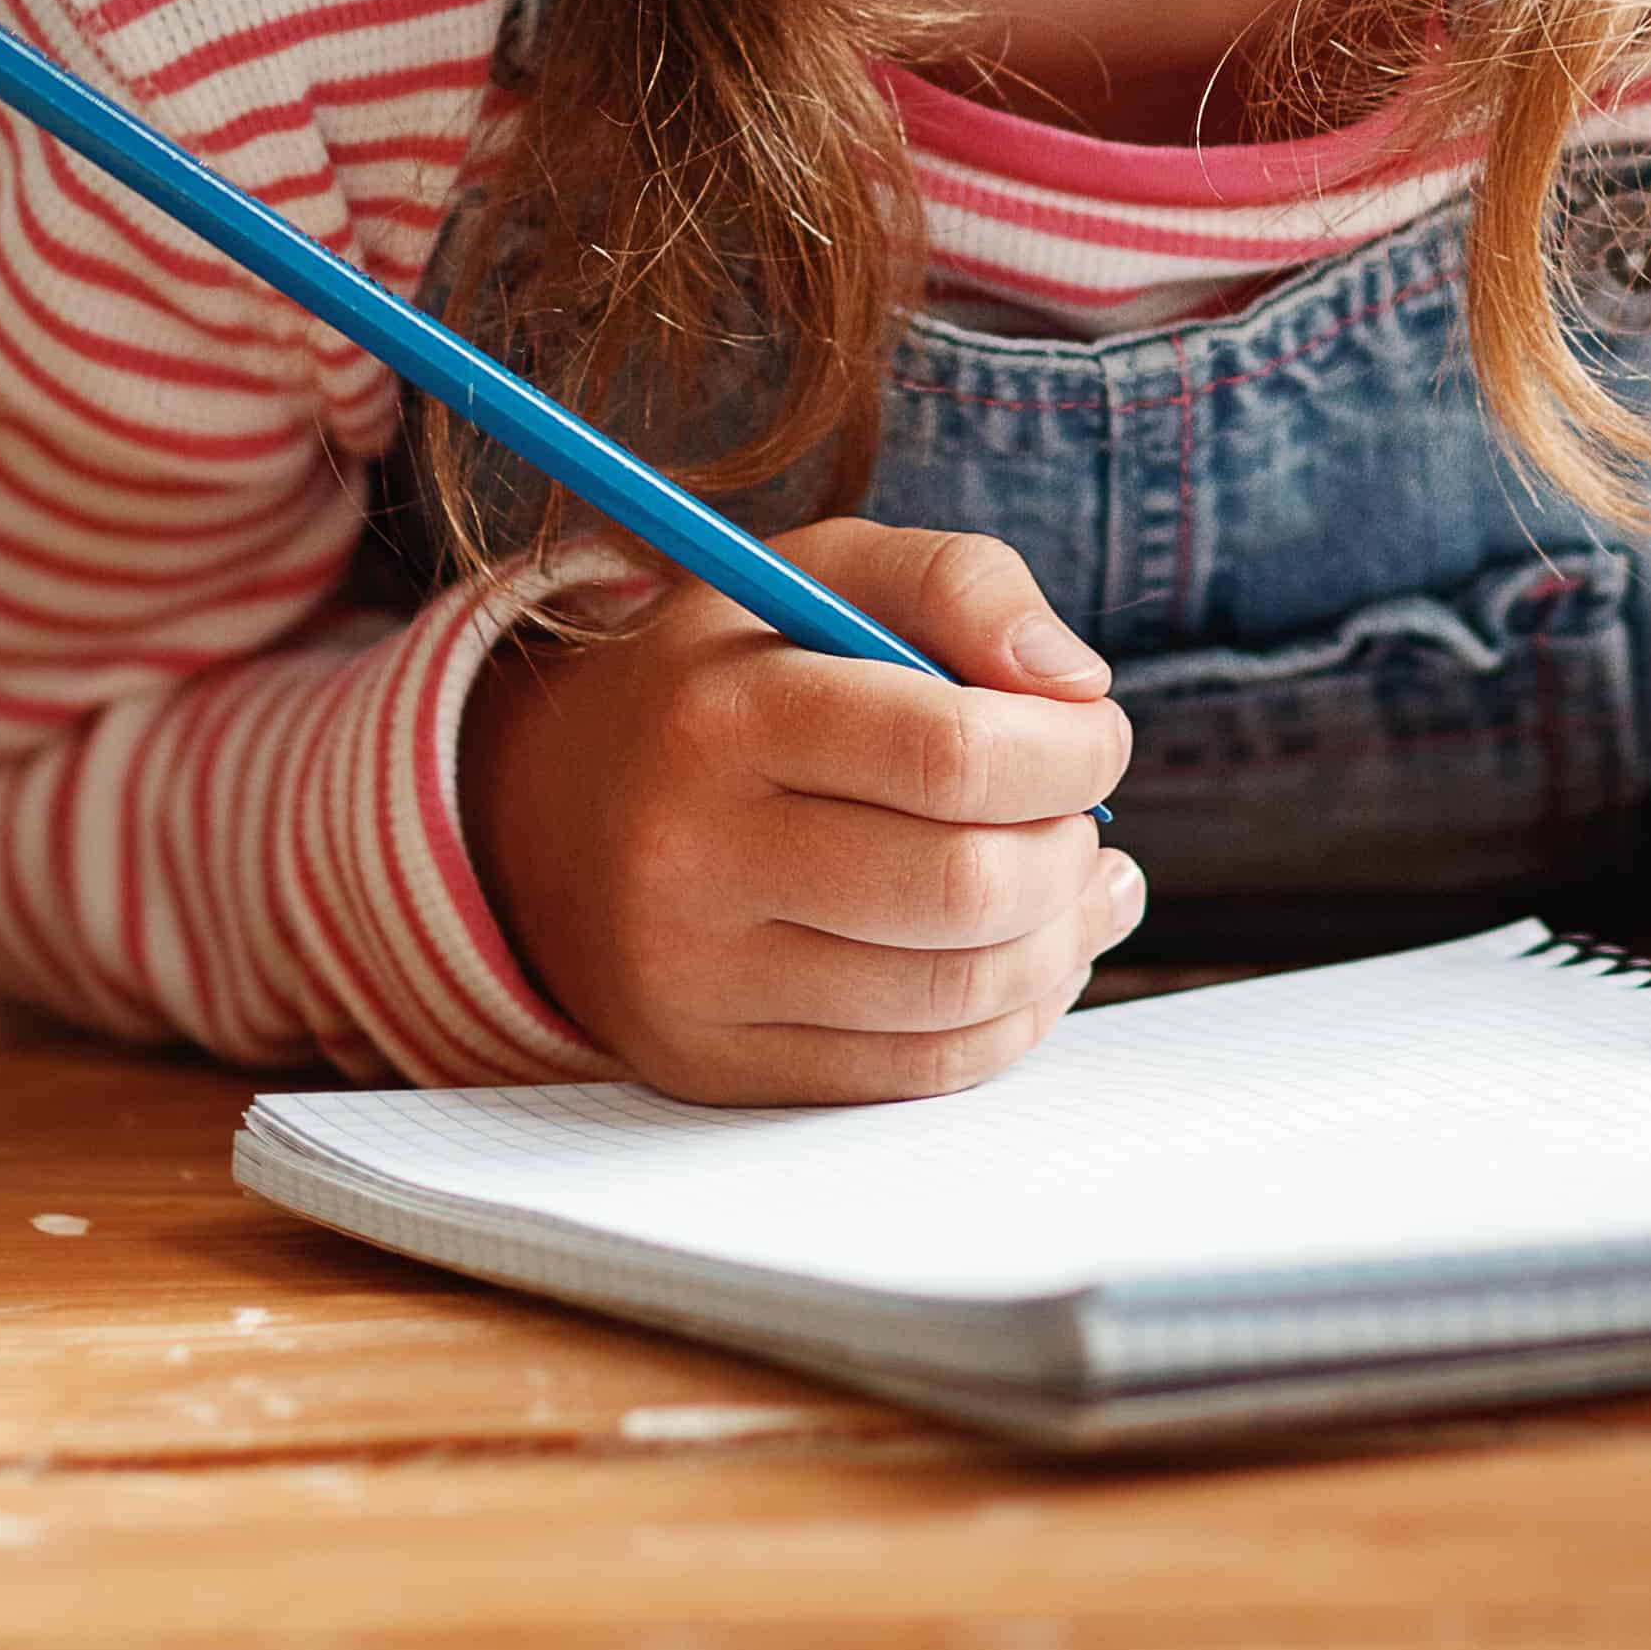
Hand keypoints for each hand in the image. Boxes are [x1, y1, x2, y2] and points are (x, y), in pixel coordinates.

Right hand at [466, 516, 1144, 1103]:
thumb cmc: (730, 680)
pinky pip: (915, 1073)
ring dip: (1060, 941)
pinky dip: (1011, 1018)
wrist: (553, 814)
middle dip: (1067, 852)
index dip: (1068, 752)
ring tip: (1084, 886)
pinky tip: (1033, 958)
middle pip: (962, 887)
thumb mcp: (818, 576)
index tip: (1096, 736)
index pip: (948, 754)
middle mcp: (689, 857)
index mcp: (719, 714)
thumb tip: (1078, 686)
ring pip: (953, 993)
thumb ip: (960, 584)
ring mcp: (695, 980)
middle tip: (1080, 819)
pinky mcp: (713, 1067)